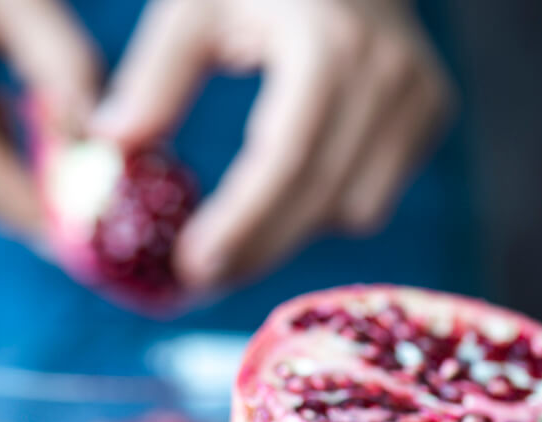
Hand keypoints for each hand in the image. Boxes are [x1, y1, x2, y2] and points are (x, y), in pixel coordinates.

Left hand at [93, 0, 454, 287]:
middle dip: (257, 247)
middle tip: (198, 275)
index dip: (242, 222)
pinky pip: (373, 194)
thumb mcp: (194, 6)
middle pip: (321, 196)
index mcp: (327, 43)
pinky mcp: (429, 111)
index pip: (286, 157)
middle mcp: (386, 72)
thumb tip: (111, 144)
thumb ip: (155, 76)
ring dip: (290, 229)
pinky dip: (325, 207)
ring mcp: (416, 94)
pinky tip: (286, 190)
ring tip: (235, 228)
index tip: (192, 266)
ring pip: (353, 209)